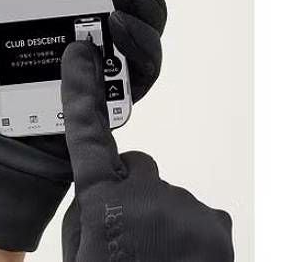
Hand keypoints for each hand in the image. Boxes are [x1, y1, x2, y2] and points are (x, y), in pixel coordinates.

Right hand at [61, 42, 233, 261]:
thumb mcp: (79, 250)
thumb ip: (90, 207)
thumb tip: (107, 185)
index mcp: (104, 202)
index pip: (86, 135)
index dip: (80, 92)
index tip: (79, 56)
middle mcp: (148, 196)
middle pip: (136, 168)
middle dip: (129, 191)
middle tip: (127, 233)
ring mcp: (187, 209)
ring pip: (166, 194)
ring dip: (159, 217)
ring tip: (154, 255)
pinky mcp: (216, 223)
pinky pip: (194, 212)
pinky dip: (187, 229)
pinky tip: (178, 258)